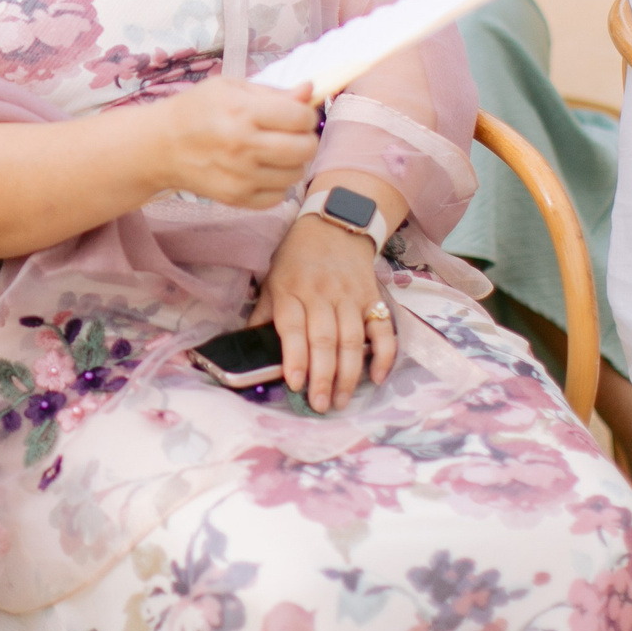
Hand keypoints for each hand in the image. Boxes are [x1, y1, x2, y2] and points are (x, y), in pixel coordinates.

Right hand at [154, 76, 319, 209]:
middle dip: (306, 138)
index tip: (298, 114)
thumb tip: (309, 91)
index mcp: (242, 112)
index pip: (300, 117)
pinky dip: (277, 183)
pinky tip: (262, 169)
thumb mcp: (230, 87)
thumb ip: (272, 92)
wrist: (160, 145)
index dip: (306, 114)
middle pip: (305, 149)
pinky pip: (278, 196)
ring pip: (296, 174)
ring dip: (293, 162)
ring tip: (275, 151)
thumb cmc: (196, 110)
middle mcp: (242, 146)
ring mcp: (240, 176)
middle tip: (292, 133)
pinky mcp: (236, 197)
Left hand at [250, 212, 395, 411]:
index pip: (293, 328)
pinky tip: (376, 378)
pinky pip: (383, 329)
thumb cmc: (296, 259)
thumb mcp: (272, 280)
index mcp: (291, 290)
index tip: (296, 385)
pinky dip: (383, 355)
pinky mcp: (372, 298)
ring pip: (353, 340)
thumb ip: (263, 316)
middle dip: (323, 376)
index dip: (295, 358)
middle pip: (325, 339)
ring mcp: (350, 296)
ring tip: (340, 400)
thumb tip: (248, 351)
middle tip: (320, 405)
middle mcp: (322, 294)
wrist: (334, 224)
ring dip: (348, 375)